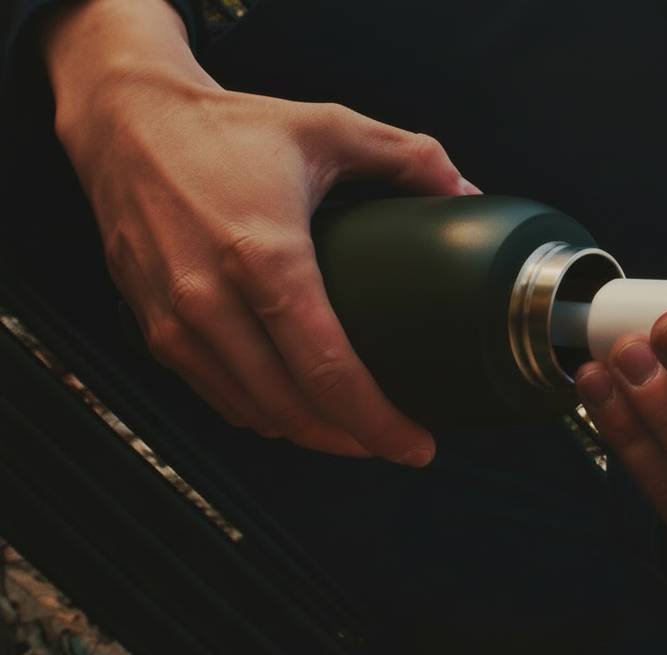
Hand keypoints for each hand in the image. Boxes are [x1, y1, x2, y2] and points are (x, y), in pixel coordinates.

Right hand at [41, 0, 477, 462]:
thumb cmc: (223, 129)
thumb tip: (464, 193)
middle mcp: (212, 300)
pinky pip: (218, 397)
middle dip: (354, 442)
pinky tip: (297, 408)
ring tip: (355, 431)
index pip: (328, 370)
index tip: (416, 446)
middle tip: (397, 445)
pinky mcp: (154, 329)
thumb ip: (408, 157)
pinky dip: (264, 414)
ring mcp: (177, 322)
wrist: (126, 121)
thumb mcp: (328, 127)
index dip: (378, 422)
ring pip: (255, 413)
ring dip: (310, 434)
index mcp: (265, 258)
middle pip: (294, 410)